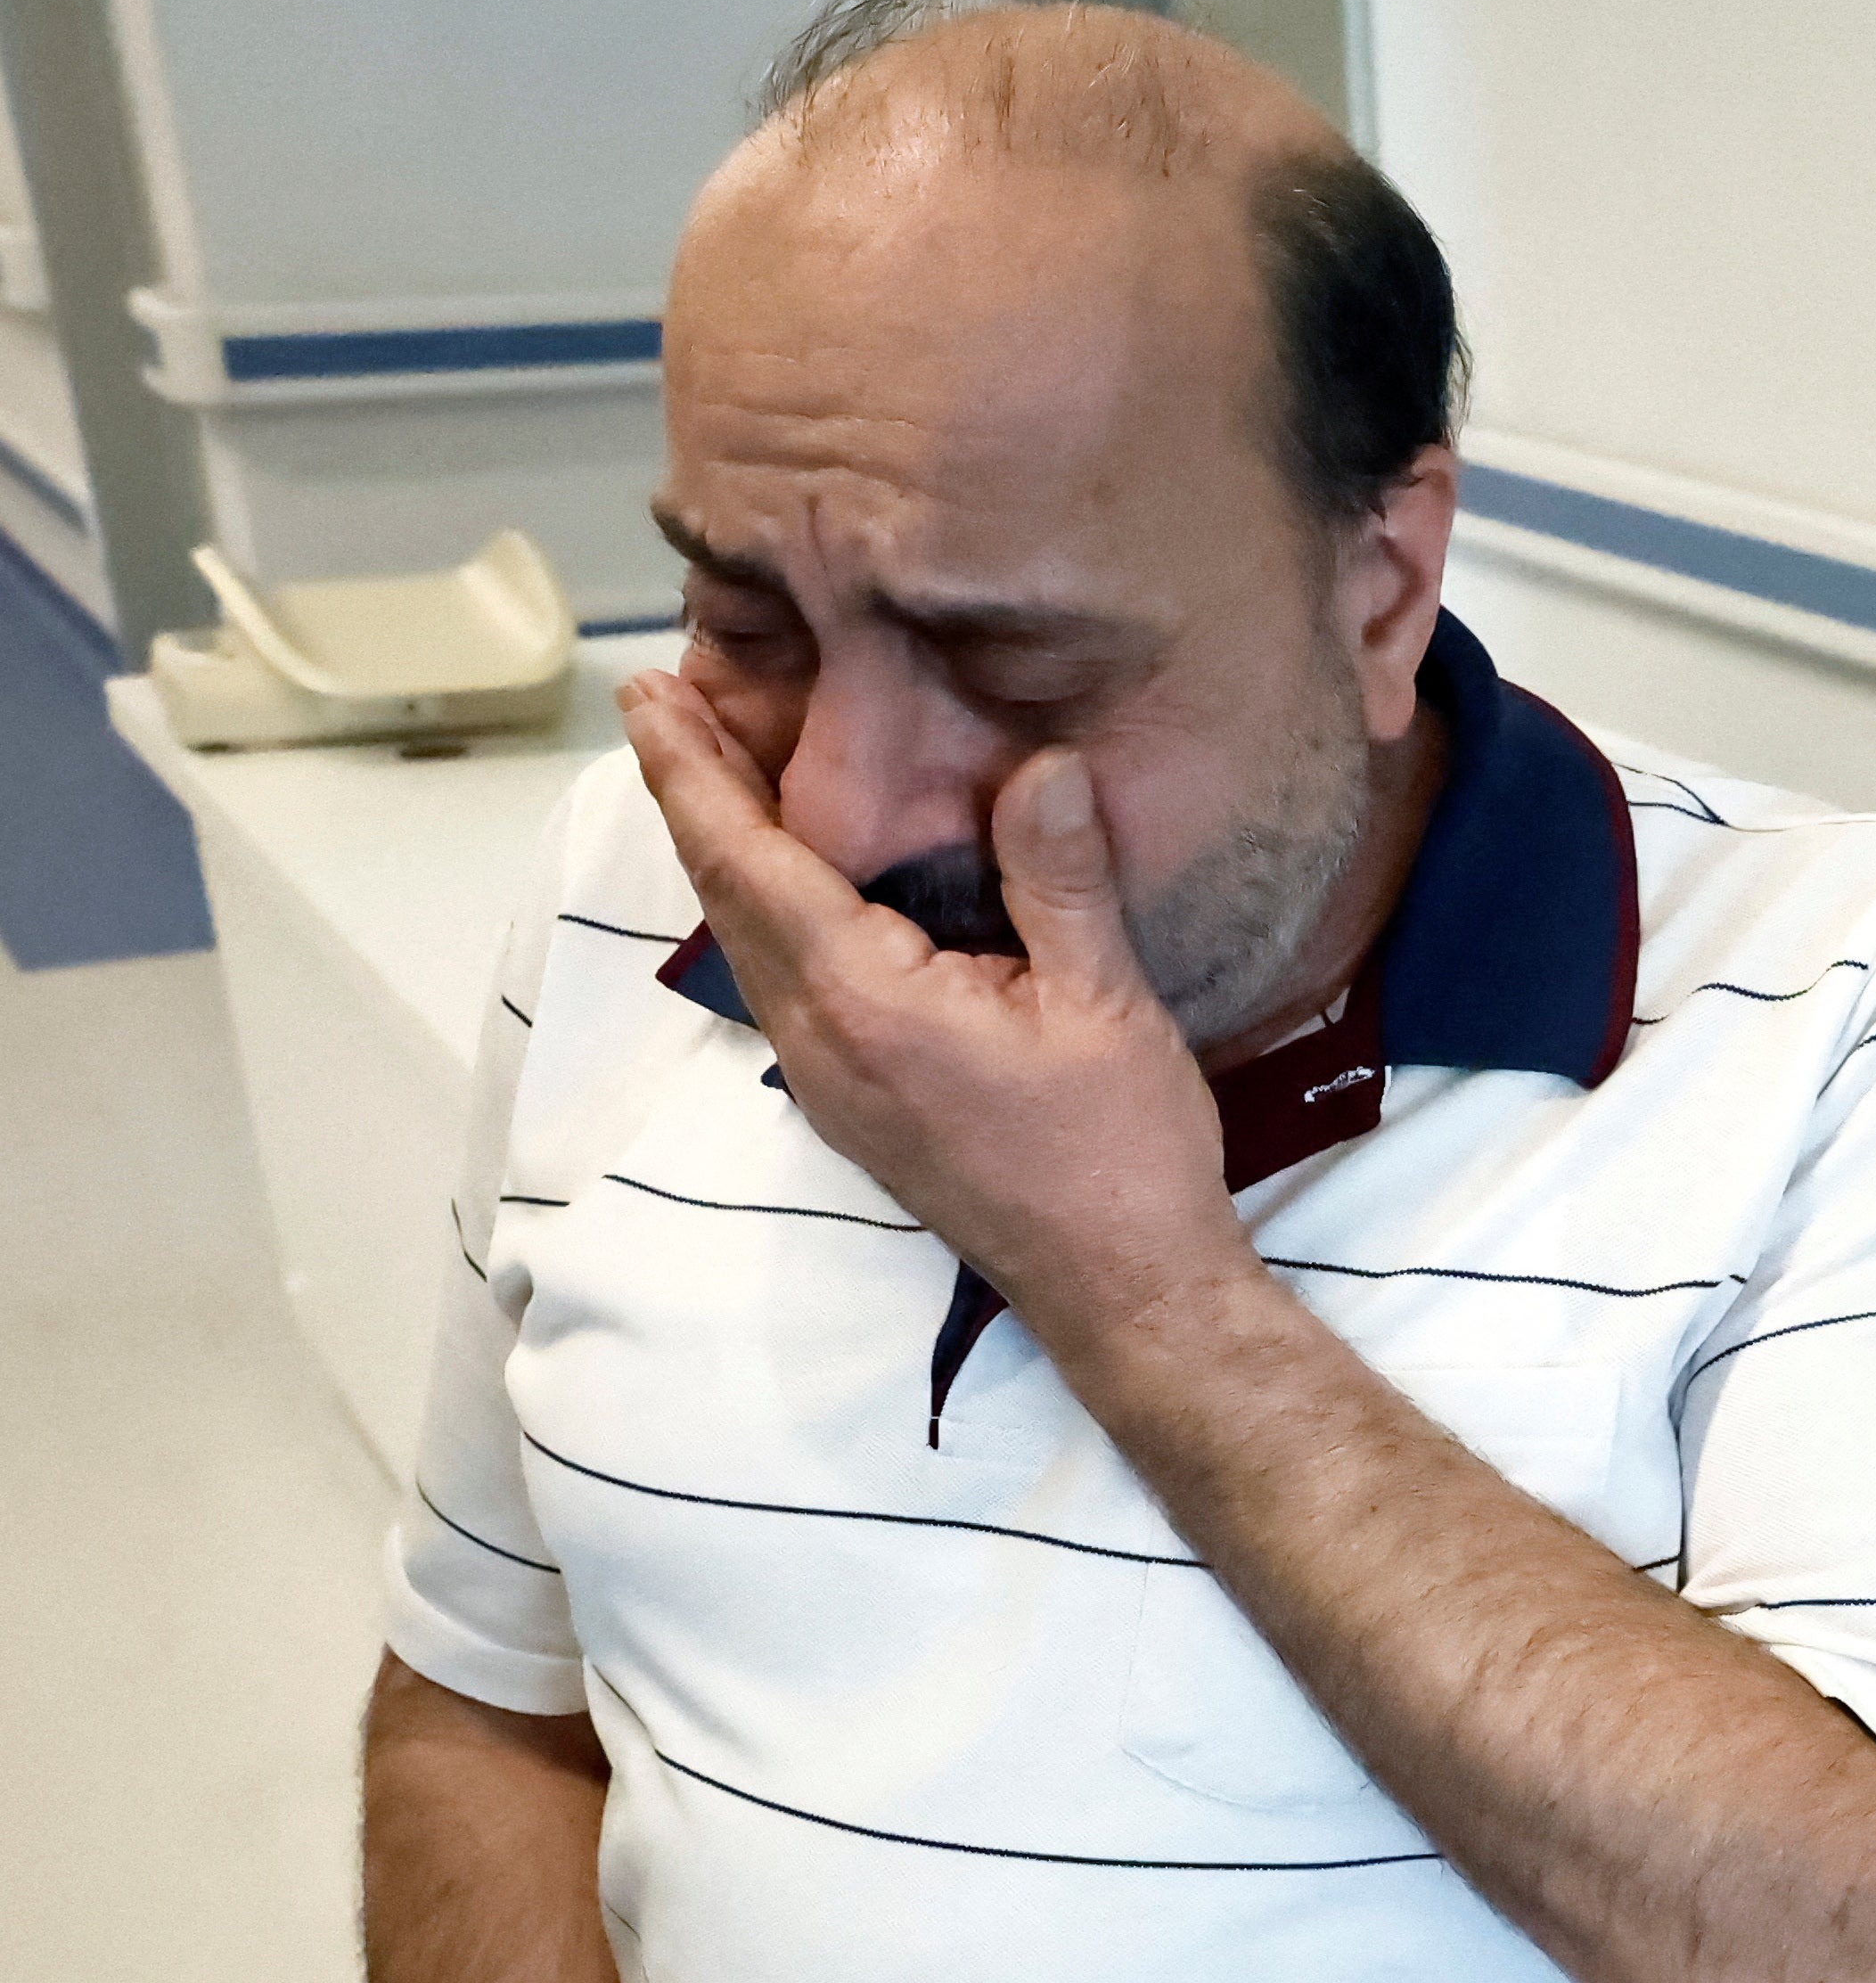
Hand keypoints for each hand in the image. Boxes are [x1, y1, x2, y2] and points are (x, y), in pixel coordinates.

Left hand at [613, 676, 1245, 1354]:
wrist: (1123, 1291)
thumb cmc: (1121, 1152)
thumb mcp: (1106, 1003)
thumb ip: (1061, 879)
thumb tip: (1042, 763)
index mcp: (865, 1002)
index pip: (748, 863)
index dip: (692, 772)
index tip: (645, 692)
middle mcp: (818, 1042)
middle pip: (724, 897)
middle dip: (689, 794)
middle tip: (665, 700)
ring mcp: (826, 1081)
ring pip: (745, 943)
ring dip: (721, 851)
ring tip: (711, 767)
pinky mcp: (852, 1103)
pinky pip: (779, 982)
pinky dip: (761, 906)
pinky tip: (787, 877)